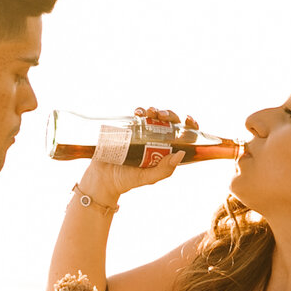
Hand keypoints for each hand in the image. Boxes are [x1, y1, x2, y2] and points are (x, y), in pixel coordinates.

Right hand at [74, 112, 214, 204]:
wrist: (101, 179)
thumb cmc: (126, 180)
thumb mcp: (148, 178)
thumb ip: (164, 170)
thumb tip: (181, 153)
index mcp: (165, 151)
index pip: (182, 135)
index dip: (189, 125)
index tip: (189, 120)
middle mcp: (155, 140)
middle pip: (169, 122)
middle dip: (169, 114)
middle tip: (163, 116)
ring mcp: (142, 133)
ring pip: (154, 115)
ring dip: (155, 110)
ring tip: (150, 112)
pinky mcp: (128, 128)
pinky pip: (137, 116)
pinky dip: (140, 110)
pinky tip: (138, 112)